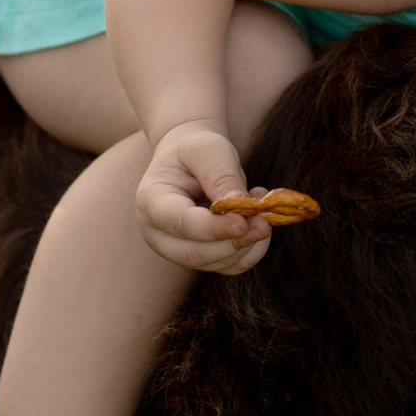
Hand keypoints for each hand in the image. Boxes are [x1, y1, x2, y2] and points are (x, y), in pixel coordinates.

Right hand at [135, 121, 275, 273]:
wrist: (191, 158)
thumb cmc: (196, 149)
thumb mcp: (209, 149)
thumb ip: (222, 176)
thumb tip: (241, 207)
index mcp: (151, 201)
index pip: (180, 224)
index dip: (213, 228)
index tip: (244, 221)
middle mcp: (158, 233)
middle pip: (195, 253)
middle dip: (234, 242)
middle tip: (265, 222)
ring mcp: (177, 249)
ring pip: (217, 263)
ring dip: (248, 242)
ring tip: (260, 207)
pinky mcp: (201, 257)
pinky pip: (231, 266)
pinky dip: (252, 249)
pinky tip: (257, 220)